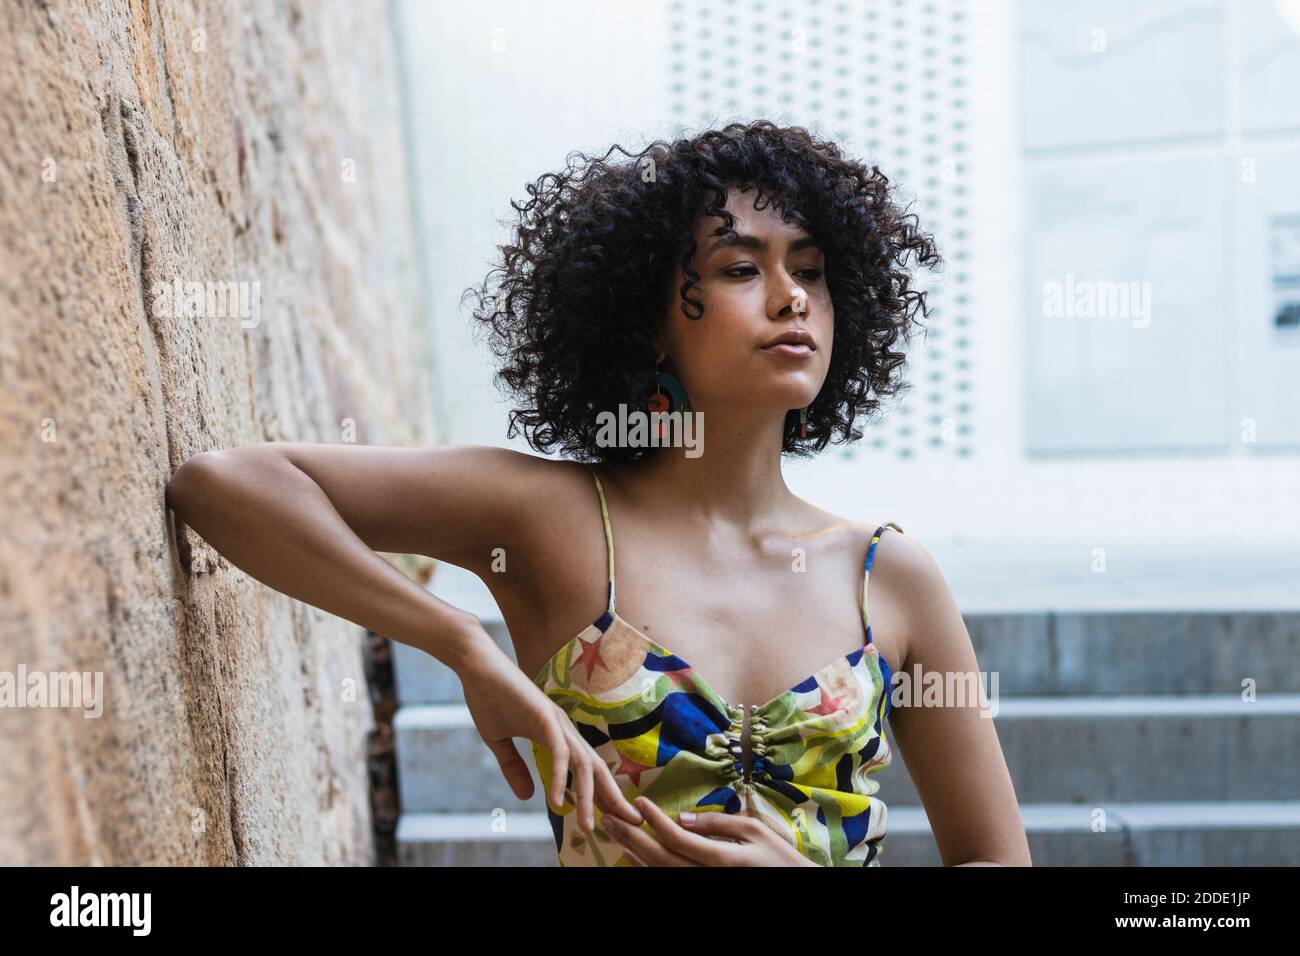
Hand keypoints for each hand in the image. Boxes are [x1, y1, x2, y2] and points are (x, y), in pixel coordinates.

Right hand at [456, 627, 643, 833]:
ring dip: (587, 797)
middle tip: (629, 824)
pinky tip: (557, 802)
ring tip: (588, 826)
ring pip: (582, 765)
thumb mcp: (499, 742)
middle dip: (612, 798)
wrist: (477, 667)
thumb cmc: (489, 698)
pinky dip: (559, 778)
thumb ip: (514, 767)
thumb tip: (526, 796)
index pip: (586, 770)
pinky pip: (558, 752)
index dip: (600, 794)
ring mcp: (556, 722)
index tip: (614, 818)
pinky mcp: (544, 716)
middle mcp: (564, 730)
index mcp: (557, 736)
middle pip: (595, 769)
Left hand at [604, 796, 819, 865]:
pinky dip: (645, 867)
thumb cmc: (778, 857)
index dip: (654, 820)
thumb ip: (717, 824)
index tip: (640, 800)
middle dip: (632, 836)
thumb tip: (682, 817)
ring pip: (658, 873)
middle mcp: (705, 876)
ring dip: (633, 851)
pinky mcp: (698, 887)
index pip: (677, 838)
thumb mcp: (754, 831)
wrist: (793, 885)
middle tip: (611, 815)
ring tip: (613, 829)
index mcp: (720, 859)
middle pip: (659, 858)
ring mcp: (699, 885)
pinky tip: (631, 854)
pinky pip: (666, 880)